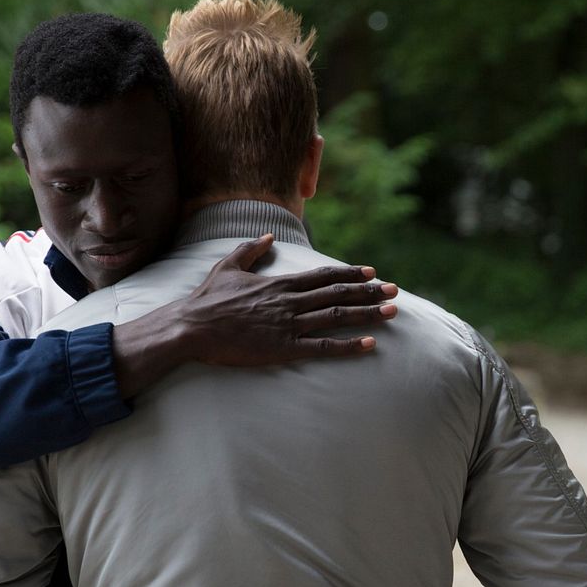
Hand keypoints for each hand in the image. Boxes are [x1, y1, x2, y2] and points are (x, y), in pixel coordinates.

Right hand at [178, 234, 397, 365]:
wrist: (192, 328)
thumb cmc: (207, 299)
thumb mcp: (228, 267)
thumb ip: (250, 250)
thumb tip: (267, 237)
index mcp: (279, 283)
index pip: (323, 276)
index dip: (350, 274)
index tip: (370, 272)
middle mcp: (290, 302)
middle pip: (338, 294)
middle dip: (369, 292)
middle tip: (394, 290)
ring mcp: (288, 325)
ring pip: (336, 317)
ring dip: (367, 314)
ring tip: (391, 311)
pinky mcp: (283, 348)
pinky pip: (322, 347)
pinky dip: (348, 345)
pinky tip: (368, 344)